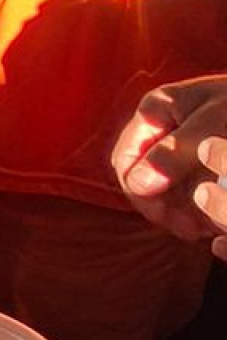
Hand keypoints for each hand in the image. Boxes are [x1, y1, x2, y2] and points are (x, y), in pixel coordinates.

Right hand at [111, 75, 226, 251]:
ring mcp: (179, 146)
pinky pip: (189, 191)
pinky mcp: (200, 161)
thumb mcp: (214, 121)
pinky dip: (199, 207)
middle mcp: (161, 129)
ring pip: (166, 191)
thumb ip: (175, 151)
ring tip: (207, 227)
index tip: (165, 217)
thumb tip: (137, 184)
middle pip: (143, 180)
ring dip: (183, 213)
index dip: (139, 192)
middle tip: (191, 229)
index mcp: (154, 111)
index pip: (125, 160)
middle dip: (164, 207)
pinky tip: (213, 219)